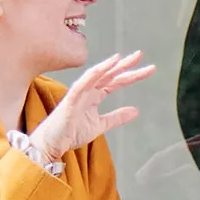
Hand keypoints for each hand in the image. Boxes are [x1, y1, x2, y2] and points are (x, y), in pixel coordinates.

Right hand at [32, 52, 156, 154]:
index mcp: (95, 95)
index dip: (131, 75)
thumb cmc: (71, 132)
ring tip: (123, 58)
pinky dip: (94, 74)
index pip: (116, 81)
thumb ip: (117, 117)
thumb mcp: (100, 125)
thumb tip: (136, 111)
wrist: (52, 144)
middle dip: (125, 65)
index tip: (148, 69)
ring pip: (97, 75)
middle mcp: (88, 90)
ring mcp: (79, 93)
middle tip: (140, 55)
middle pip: (109, 74)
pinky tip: (105, 67)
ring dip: (110, 66)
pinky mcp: (71, 99)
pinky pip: (83, 83)